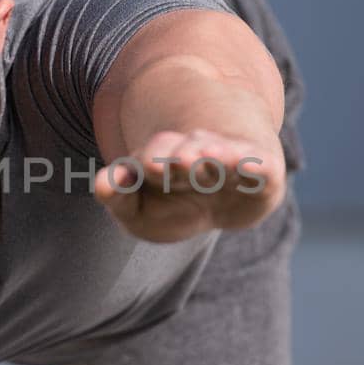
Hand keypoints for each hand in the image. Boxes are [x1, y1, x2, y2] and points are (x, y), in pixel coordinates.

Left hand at [93, 128, 283, 242]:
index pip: (149, 160)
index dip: (138, 167)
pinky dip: (255, 165)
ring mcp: (230, 164)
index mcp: (163, 160)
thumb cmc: (176, 205)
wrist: (230, 196)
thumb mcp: (140, 211)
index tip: (127, 173)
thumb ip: (119, 198)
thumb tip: (100, 185)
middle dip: (175, 157)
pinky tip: (249, 165)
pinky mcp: (264, 175)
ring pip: (219, 154)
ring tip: (203, 155)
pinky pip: (260, 168)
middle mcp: (197, 156)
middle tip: (173, 160)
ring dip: (211, 154)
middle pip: (183, 153)